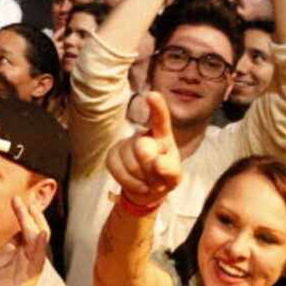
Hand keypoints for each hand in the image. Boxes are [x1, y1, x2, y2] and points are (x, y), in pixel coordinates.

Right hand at [106, 92, 183, 208]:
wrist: (146, 190)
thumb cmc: (164, 177)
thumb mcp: (174, 176)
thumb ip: (170, 169)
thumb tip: (158, 163)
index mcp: (162, 136)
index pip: (160, 120)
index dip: (157, 108)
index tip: (152, 95)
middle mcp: (142, 135)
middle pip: (144, 149)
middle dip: (152, 170)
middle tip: (160, 180)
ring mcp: (125, 144)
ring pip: (131, 163)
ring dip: (143, 180)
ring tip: (149, 183)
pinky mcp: (112, 155)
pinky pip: (119, 171)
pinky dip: (131, 183)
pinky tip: (139, 185)